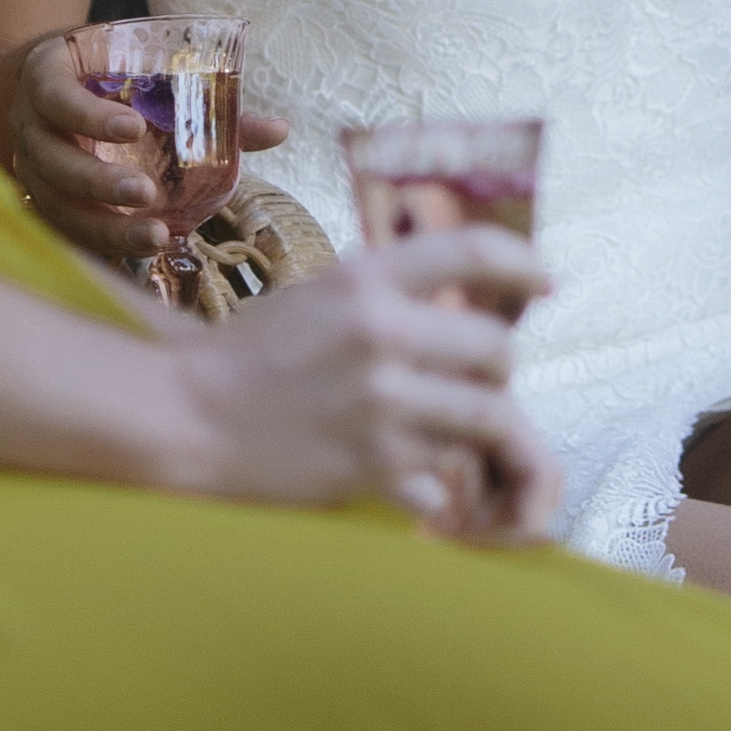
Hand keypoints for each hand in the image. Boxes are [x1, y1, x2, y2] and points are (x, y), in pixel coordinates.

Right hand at [2, 38, 289, 279]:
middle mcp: (28, 126)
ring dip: (102, 226)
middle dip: (99, 181)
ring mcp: (27, 169)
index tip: (134, 128)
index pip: (57, 97)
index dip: (90, 115)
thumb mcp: (144, 70)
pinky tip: (138, 256)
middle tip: (146, 194)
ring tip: (154, 238)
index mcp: (46, 79)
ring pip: (55, 205)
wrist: (50, 88)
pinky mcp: (40, 202)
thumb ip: (208, 102)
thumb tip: (279, 131)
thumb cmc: (109, 74)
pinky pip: (62, 230)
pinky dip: (98, 245)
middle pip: (52, 162)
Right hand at [175, 235, 564, 538]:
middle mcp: (379, 336)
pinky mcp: (372, 467)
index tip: (543, 280)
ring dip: (478, 423)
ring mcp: (380, 405)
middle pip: (497, 348)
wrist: (187, 415)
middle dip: (496, 366)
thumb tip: (463, 294)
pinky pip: (444, 477)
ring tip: (450, 425)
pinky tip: (407, 471)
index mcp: (365, 280)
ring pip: (485, 416)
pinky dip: (436, 480)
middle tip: (477, 375)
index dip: (523, 262)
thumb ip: (387, 291)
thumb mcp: (319, 294)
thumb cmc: (250, 354)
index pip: (472, 250)